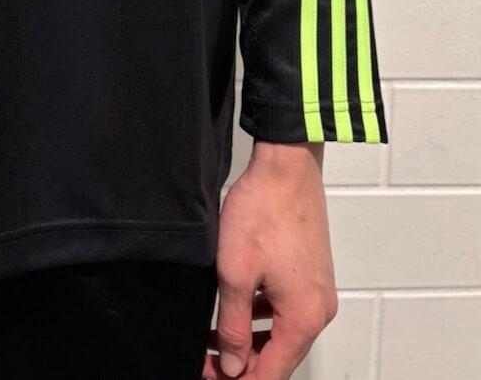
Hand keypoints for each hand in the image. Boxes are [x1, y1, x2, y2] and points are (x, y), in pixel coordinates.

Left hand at [203, 140, 337, 378]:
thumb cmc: (263, 212)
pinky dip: (260, 317)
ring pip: (280, 333)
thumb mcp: (235, 273)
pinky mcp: (310, 273)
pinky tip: (235, 310)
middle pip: (279, 357)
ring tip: (213, 338)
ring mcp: (317, 291)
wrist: (286, 166)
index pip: (271, 374)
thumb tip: (232, 366)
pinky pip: (285, 310)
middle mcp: (318, 310)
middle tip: (206, 358)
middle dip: (241, 363)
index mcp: (304, 319)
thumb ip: (232, 326)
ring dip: (248, 340)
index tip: (209, 375)